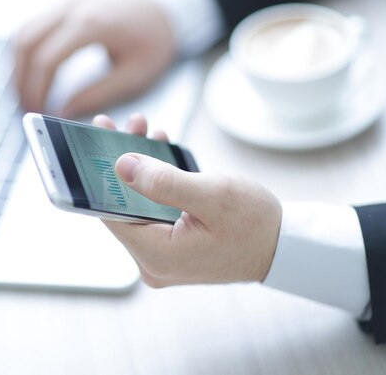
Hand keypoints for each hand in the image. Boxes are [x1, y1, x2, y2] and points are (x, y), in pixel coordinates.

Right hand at [14, 0, 174, 117]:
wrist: (165, 4)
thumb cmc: (155, 39)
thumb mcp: (134, 75)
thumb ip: (98, 95)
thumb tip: (64, 112)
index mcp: (92, 24)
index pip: (47, 59)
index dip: (36, 90)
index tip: (37, 111)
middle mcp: (72, 6)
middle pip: (26, 43)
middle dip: (20, 79)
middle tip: (25, 106)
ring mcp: (65, 0)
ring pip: (24, 32)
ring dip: (18, 65)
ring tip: (24, 93)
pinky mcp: (64, 2)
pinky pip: (33, 25)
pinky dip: (26, 51)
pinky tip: (31, 73)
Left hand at [91, 114, 281, 286]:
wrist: (286, 247)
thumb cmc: (256, 224)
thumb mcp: (213, 196)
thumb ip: (163, 182)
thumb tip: (121, 166)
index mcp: (156, 254)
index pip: (110, 212)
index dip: (102, 172)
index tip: (99, 135)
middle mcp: (152, 260)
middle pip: (121, 206)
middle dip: (122, 162)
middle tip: (122, 125)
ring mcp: (161, 256)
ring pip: (136, 205)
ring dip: (139, 168)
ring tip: (145, 130)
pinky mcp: (171, 246)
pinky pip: (151, 211)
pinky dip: (153, 183)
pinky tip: (158, 151)